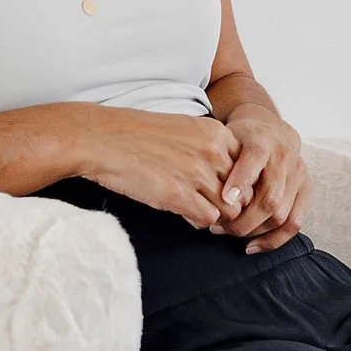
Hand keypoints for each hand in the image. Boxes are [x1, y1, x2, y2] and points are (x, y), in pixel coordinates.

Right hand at [82, 107, 241, 230]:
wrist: (102, 138)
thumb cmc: (137, 134)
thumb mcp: (183, 129)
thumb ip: (208, 148)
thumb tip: (222, 175)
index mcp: (216, 134)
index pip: (249, 169)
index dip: (241, 185)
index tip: (226, 192)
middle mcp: (213, 152)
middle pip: (245, 192)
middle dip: (234, 206)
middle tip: (218, 211)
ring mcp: (197, 174)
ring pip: (230, 209)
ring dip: (218, 217)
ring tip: (200, 213)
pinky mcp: (179, 195)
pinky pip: (208, 219)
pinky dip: (200, 222)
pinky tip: (185, 214)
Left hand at [210, 94, 310, 250]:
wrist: (272, 131)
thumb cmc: (241, 140)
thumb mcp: (225, 139)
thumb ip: (217, 160)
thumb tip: (204, 193)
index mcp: (262, 140)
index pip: (255, 157)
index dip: (240, 180)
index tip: (223, 200)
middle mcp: (285, 157)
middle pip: (270, 197)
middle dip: (242, 219)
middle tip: (216, 227)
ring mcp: (299, 175)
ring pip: (281, 215)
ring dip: (253, 231)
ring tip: (229, 232)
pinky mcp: (306, 190)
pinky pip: (295, 223)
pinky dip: (273, 240)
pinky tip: (252, 246)